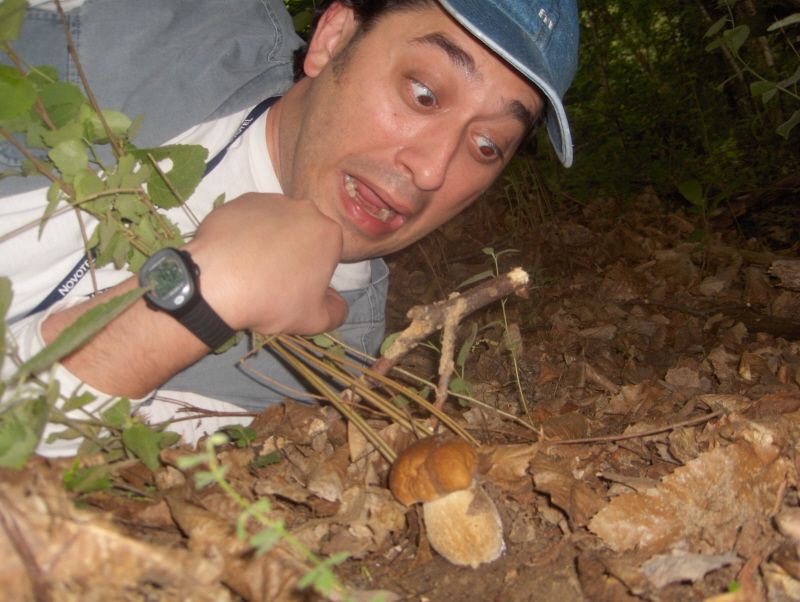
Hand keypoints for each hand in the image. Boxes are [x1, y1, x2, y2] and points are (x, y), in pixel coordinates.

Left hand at [185, 193, 348, 334]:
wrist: (217, 283)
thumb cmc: (273, 301)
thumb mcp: (316, 320)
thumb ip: (336, 311)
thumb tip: (337, 302)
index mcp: (329, 233)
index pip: (328, 252)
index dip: (315, 272)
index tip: (298, 286)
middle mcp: (304, 209)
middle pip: (304, 232)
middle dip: (295, 251)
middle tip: (275, 277)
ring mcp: (270, 201)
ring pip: (276, 223)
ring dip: (270, 240)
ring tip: (251, 266)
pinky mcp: (240, 200)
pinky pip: (249, 218)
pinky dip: (245, 233)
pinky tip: (234, 254)